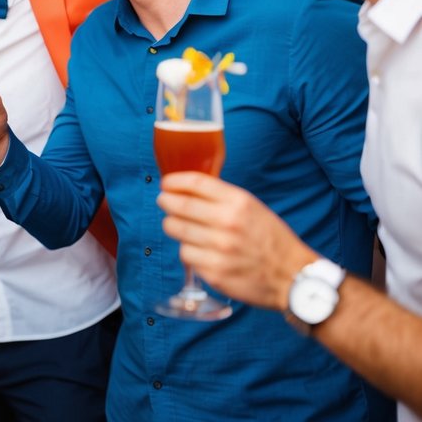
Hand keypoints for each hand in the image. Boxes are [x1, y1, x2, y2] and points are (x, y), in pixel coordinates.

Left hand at [157, 172, 317, 310]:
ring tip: (181, 226)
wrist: (294, 277)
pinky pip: (186, 254)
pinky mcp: (214, 272)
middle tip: (164, 202)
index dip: (174, 181)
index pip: (195, 183)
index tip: (166, 183)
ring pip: (176, 230)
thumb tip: (187, 188)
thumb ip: (222, 198)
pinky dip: (189, 250)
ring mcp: (219, 249)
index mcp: (239, 203)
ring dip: (174, 226)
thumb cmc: (271, 239)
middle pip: (178, 206)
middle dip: (166, 202)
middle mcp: (228, 223)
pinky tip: (199, 250)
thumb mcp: (252, 208)